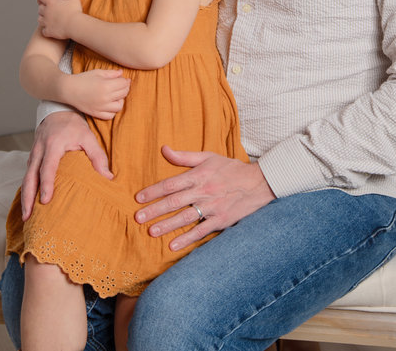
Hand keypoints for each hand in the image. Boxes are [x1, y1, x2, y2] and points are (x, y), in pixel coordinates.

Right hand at [21, 111, 111, 219]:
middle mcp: (39, 151)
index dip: (46, 185)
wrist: (58, 111)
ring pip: (26, 178)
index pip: (47, 168)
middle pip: (30, 177)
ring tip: (26, 216)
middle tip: (28, 217)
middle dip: (28, 198)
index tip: (45, 201)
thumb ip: (98, 156)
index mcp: (53, 145)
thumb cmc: (74, 125)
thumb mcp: (88, 137)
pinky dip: (26, 189)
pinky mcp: (32, 158)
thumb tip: (108, 177)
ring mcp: (33, 154)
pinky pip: (27, 175)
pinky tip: (28, 203)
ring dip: (25, 197)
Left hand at [38, 0, 81, 39]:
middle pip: (39, 8)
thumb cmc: (75, 11)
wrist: (75, 25)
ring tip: (50, 19)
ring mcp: (46, 22)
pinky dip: (47, 30)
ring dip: (43, 19)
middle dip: (44, 8)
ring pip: (39, 19)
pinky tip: (52, 29)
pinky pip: (44, 31)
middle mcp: (46, 11)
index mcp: (51, 2)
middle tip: (50, 9)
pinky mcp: (48, 31)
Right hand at [65, 69, 130, 118]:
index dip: (126, 80)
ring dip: (120, 100)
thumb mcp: (98, 72)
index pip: (123, 84)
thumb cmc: (83, 79)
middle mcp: (105, 98)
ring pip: (119, 106)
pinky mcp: (96, 113)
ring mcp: (101, 107)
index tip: (124, 79)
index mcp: (106, 86)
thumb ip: (111, 73)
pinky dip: (113, 111)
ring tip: (116, 95)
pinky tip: (110, 104)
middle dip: (125, 88)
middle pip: (123, 94)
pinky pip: (110, 116)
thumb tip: (122, 73)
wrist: (68, 90)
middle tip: (121, 85)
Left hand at [134, 145, 274, 250]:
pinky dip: (187, 239)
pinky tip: (173, 245)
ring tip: (151, 231)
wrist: (258, 183)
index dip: (154, 191)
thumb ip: (184, 156)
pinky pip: (201, 231)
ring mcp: (212, 207)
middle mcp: (204, 191)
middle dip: (154, 210)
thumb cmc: (230, 168)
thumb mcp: (208, 157)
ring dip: (167, 225)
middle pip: (174, 202)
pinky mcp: (221, 220)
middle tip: (138, 217)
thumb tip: (163, 149)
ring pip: (185, 217)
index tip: (139, 198)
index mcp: (199, 175)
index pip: (171, 184)